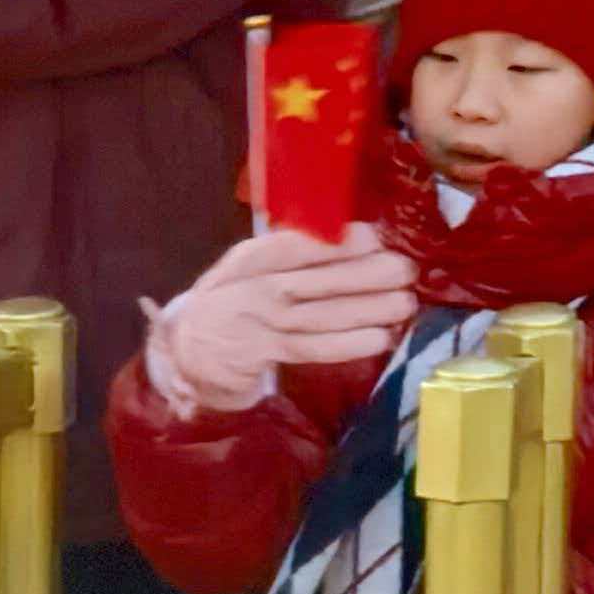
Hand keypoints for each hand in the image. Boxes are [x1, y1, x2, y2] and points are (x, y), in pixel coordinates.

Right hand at [145, 228, 419, 416]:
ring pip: (319, 316)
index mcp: (251, 258)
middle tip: (406, 271)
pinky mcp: (264, 356)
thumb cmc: (235, 298)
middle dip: (365, 275)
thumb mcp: (252, 267)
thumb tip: (354, 238)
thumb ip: (292, 252)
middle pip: (314, 281)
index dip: (334, 243)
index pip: (292, 246)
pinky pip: (312, 349)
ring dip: (367, 310)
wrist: (187, 348)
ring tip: (405, 304)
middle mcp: (253, 289)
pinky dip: (347, 344)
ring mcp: (258, 325)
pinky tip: (379, 339)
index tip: (374, 238)